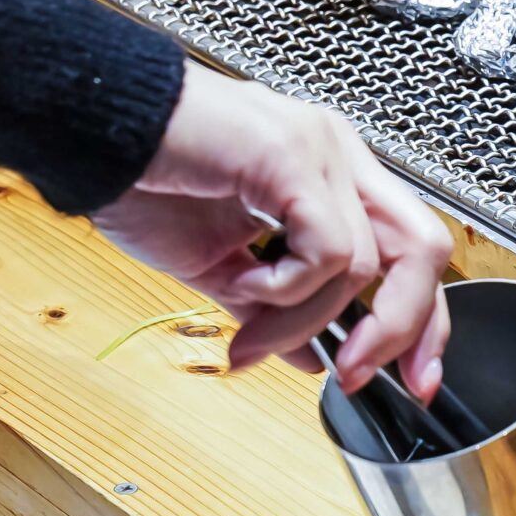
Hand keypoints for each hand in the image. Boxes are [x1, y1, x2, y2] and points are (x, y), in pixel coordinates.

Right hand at [93, 64, 453, 397]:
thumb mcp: (221, 266)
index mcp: (333, 178)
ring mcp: (323, 151)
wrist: (91, 132)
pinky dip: (287, 288)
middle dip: (404, 327)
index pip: (412, 253)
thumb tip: (314, 360)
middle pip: (422, 251)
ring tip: (250, 330)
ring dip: (306, 319)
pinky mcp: (294, 156)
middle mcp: (340, 156)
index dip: (424, 323)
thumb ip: (274, 309)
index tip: (413, 383)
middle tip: (358, 376)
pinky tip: (242, 281)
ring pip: (364, 264)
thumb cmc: (145, 182)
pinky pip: (326, 248)